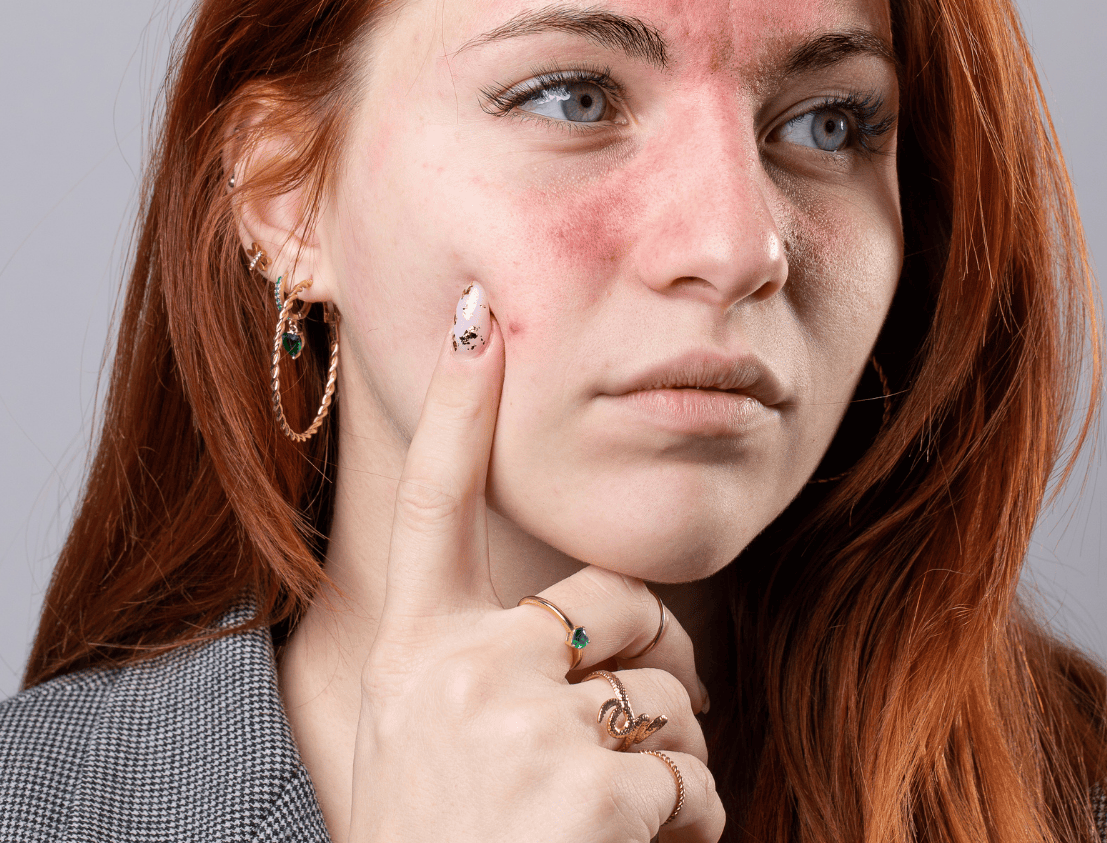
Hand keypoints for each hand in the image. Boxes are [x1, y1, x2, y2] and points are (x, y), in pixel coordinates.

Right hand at [346, 283, 724, 842]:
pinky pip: (694, 781)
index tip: (484, 316)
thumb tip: (576, 632)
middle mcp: (458, 671)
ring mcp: (520, 724)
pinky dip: (689, 829)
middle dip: (658, 669)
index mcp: (412, 655)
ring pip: (670, 702)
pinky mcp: (589, 786)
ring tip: (601, 836)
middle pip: (620, 607)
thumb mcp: (421, 750)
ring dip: (671, 772)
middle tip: (630, 750)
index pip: (435, 505)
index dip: (461, 408)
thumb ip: (470, 677)